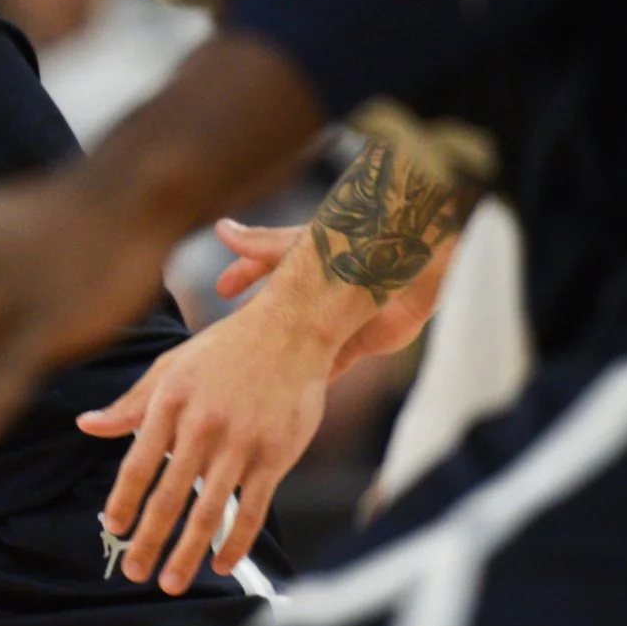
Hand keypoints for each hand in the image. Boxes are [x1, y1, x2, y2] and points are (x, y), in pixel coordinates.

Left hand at [77, 286, 335, 591]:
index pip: (138, 464)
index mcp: (171, 402)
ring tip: (170, 582)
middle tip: (134, 572)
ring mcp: (241, 444)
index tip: (114, 528)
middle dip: (148, 541)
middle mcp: (203, 426)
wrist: (291, 330)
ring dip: (187, 553)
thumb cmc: (225, 349)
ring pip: (208, 512)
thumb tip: (86, 426)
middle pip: (168, 497)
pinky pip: (252, 510)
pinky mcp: (274, 456)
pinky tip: (221, 564)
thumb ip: (130, 404)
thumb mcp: (171, 367)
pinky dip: (236, 543)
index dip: (123, 501)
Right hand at [213, 221, 439, 371]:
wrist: (405, 267)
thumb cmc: (349, 248)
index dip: (242, 276)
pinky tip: (290, 396)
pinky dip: (314, 377)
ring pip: (302, 344)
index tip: (221, 289)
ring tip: (251, 376)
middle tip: (227, 338)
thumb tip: (221, 229)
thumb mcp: (296, 247)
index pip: (263, 268)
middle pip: (281, 312)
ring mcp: (339, 321)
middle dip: (256, 323)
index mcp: (303, 266)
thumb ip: (259, 244)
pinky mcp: (360, 343)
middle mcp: (319, 294)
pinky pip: (331, 366)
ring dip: (282, 357)